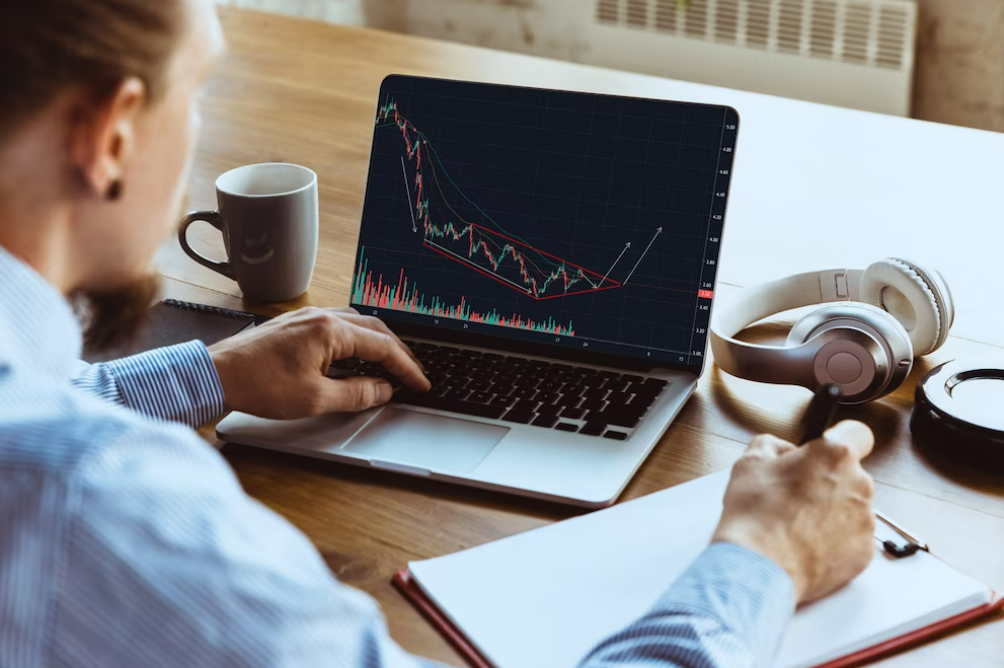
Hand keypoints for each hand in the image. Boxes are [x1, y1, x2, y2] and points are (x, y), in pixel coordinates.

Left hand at [209, 307, 429, 419]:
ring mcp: (307, 318)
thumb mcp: (315, 398)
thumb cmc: (258, 384)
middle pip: (374, 329)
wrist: (216, 375)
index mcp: (330, 330)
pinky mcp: (295, 325)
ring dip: (377, 344)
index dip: (406, 367)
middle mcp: (321, 316)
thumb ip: (356, 393)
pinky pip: (337, 326)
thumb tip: (382, 390)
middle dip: (397, 352)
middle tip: (412, 373)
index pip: (382, 347)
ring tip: (389, 365)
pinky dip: (356, 340)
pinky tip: (355, 356)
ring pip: (356, 324)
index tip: (420, 382)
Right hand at [712, 421, 875, 604]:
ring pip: (851, 507)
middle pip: (849, 474)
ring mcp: (865, 521)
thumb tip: (782, 451)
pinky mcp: (864, 552)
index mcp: (833, 456)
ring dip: (830, 510)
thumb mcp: (750, 462)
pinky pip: (851, 537)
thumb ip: (773, 445)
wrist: (759, 567)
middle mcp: (858, 484)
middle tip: (793, 494)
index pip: (857, 433)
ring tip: (795, 523)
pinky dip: (833, 539)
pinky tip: (804, 543)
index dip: (840, 438)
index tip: (827, 450)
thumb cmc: (755, 516)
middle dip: (826, 480)